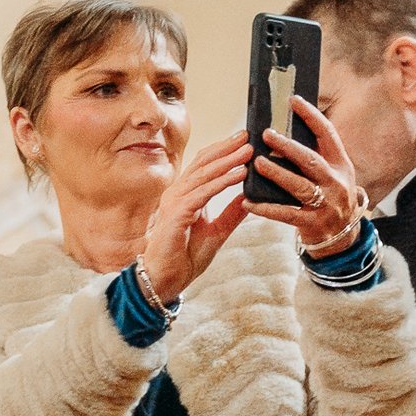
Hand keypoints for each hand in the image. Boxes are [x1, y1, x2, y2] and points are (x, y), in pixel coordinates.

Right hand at [138, 131, 252, 301]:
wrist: (166, 280)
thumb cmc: (184, 258)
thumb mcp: (217, 232)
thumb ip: (231, 214)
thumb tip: (250, 197)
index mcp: (185, 195)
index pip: (204, 165)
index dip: (223, 151)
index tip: (244, 140)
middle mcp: (177, 193)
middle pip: (204, 163)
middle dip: (227, 148)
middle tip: (249, 136)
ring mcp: (174, 202)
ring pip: (204, 174)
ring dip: (228, 161)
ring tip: (249, 151)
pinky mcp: (176, 214)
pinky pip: (203, 193)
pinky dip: (222, 182)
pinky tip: (239, 174)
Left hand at [249, 96, 367, 251]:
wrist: (342, 237)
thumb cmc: (330, 197)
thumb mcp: (333, 173)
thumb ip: (315, 154)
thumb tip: (284, 128)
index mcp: (341, 164)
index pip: (327, 134)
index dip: (311, 116)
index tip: (293, 101)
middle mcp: (335, 182)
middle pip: (311, 160)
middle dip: (288, 146)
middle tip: (265, 134)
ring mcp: (325, 204)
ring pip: (299, 186)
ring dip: (277, 174)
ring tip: (257, 163)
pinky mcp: (312, 223)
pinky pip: (286, 214)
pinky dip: (265, 208)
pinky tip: (247, 201)